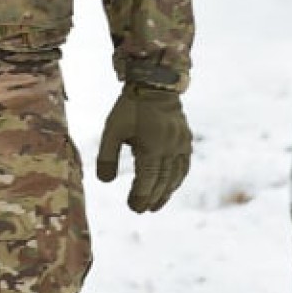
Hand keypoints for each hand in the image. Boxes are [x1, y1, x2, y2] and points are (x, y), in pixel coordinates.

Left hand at [96, 83, 191, 212]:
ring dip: (166, 192)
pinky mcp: (186, 140)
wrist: (155, 82)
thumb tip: (105, 182)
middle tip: (141, 209)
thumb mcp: (111, 130)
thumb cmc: (130, 107)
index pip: (148, 180)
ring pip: (176, 176)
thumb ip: (107, 157)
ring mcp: (181, 144)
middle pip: (163, 181)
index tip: (133, 208)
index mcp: (152, 146)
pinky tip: (170, 186)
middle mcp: (171, 148)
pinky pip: (184, 166)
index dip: (141, 196)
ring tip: (155, 204)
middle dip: (152, 198)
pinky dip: (177, 180)